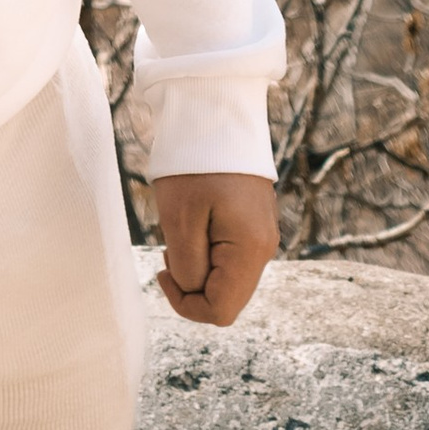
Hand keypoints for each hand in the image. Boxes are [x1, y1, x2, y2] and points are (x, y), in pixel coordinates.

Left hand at [151, 172, 277, 327]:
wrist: (215, 117)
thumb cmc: (193, 166)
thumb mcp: (179, 220)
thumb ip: (189, 268)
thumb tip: (195, 290)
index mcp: (250, 250)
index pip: (221, 312)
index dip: (186, 305)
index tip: (163, 272)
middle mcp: (265, 248)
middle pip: (227, 298)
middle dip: (192, 286)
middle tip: (170, 251)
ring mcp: (262, 236)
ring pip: (229, 279)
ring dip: (200, 269)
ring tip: (181, 234)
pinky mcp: (254, 225)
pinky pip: (231, 258)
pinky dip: (208, 254)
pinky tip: (194, 226)